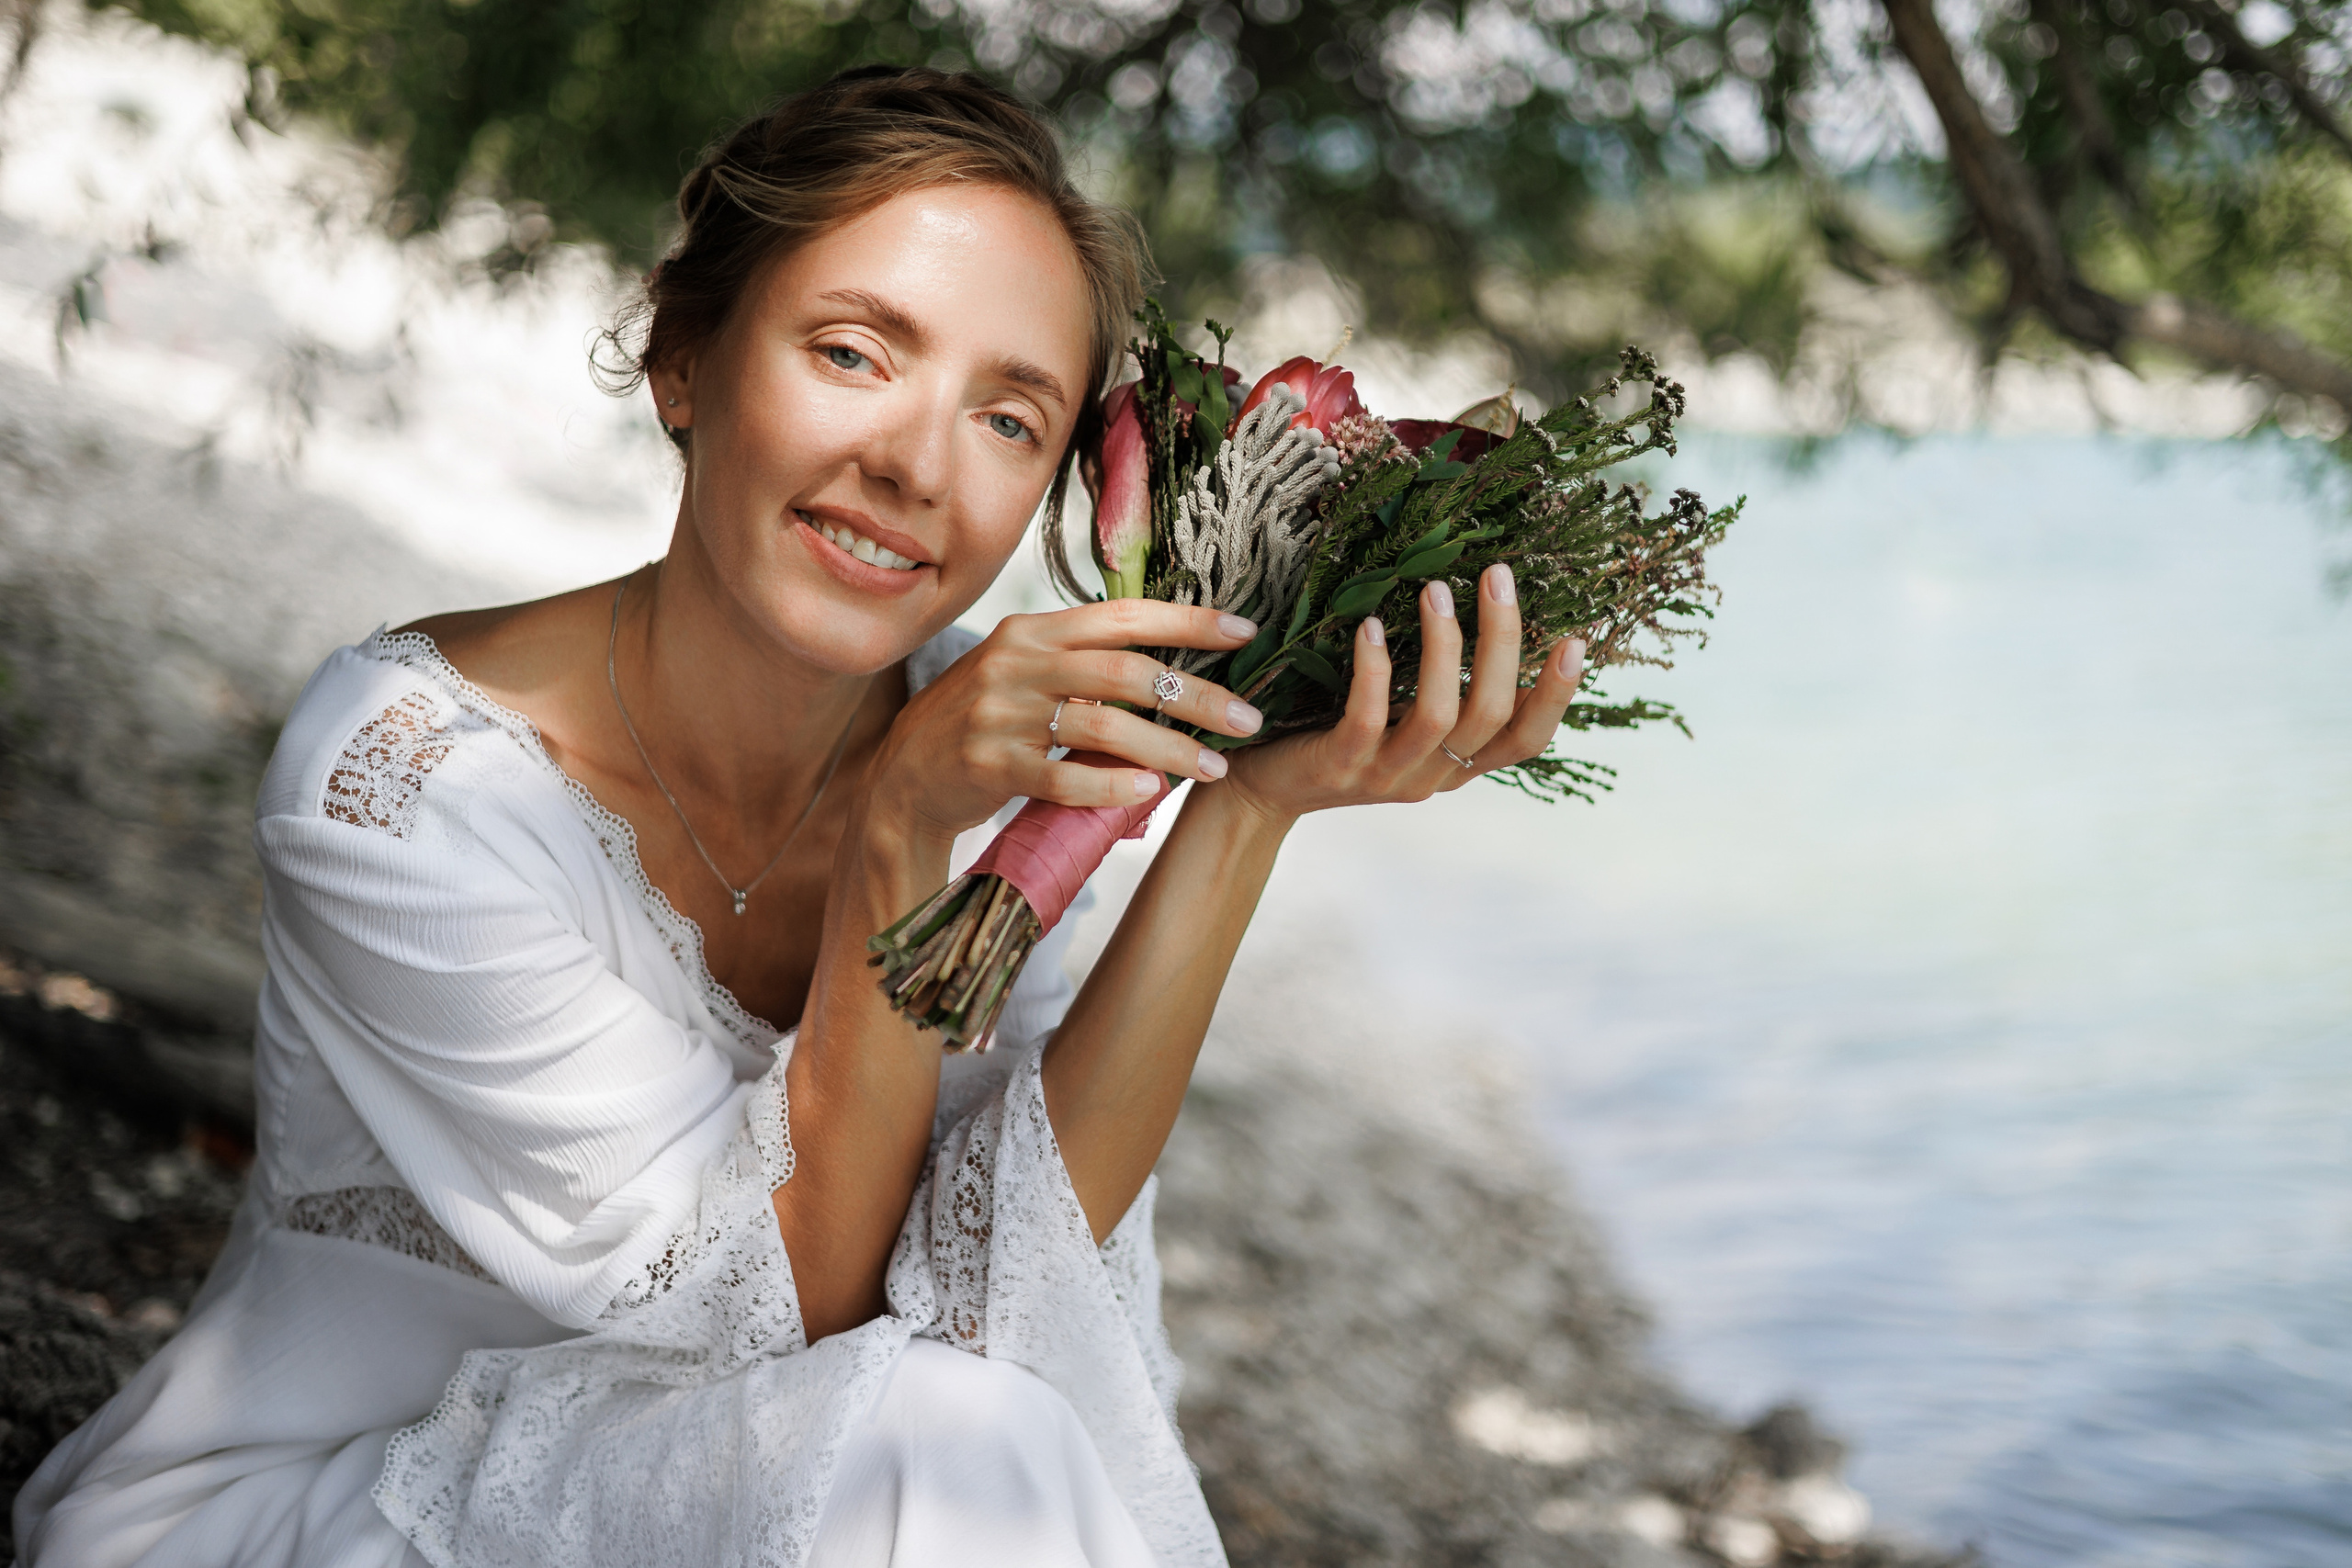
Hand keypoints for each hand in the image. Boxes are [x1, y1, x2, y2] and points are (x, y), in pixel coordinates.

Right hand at [863, 600, 1268, 847]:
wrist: (905, 776)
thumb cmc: (985, 723)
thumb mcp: (1026, 673)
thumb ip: (1084, 663)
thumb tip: (1171, 665)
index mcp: (1034, 631)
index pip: (1124, 616)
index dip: (1189, 622)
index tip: (1245, 632)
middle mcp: (1017, 662)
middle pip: (1127, 671)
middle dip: (1196, 695)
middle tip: (1247, 719)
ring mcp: (1000, 713)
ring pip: (1103, 725)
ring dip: (1169, 749)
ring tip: (1214, 768)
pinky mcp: (989, 764)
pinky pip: (1062, 775)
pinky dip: (1110, 785)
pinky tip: (1147, 795)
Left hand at [1222, 564, 1585, 824]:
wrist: (1262, 790)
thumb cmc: (1336, 735)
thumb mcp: (1401, 719)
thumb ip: (1442, 688)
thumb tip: (1482, 616)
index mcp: (1458, 766)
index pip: (1527, 739)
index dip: (1557, 695)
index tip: (1577, 639)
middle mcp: (1432, 777)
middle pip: (1492, 715)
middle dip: (1502, 641)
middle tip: (1498, 576)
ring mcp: (1387, 776)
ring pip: (1439, 716)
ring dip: (1444, 647)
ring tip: (1436, 588)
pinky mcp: (1340, 768)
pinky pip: (1367, 719)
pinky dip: (1375, 669)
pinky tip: (1372, 626)